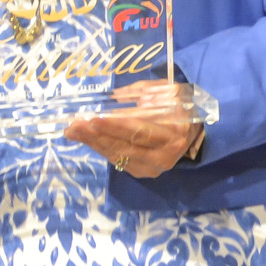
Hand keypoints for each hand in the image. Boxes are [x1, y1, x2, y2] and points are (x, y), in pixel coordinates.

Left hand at [65, 80, 203, 178]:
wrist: (193, 131)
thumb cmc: (179, 107)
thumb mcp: (167, 92)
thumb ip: (141, 93)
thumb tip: (113, 97)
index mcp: (173, 135)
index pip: (139, 132)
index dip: (115, 127)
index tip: (93, 119)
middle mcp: (163, 156)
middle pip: (124, 146)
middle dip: (96, 136)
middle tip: (73, 126)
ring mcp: (152, 168)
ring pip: (118, 155)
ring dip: (93, 143)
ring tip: (73, 131)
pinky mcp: (142, 172)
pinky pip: (118, 160)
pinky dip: (101, 149)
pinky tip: (87, 139)